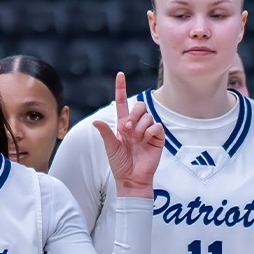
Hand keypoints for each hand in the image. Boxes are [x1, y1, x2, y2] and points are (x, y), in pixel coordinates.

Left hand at [90, 72, 165, 198]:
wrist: (132, 178)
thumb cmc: (120, 164)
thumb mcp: (110, 147)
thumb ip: (105, 133)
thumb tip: (96, 121)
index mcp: (123, 125)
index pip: (123, 103)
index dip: (122, 88)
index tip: (120, 75)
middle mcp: (136, 125)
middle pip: (139, 106)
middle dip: (134, 114)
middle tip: (128, 128)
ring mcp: (147, 131)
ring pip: (147, 116)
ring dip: (141, 126)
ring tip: (137, 139)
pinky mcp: (157, 138)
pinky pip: (157, 126)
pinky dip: (151, 131)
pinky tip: (146, 140)